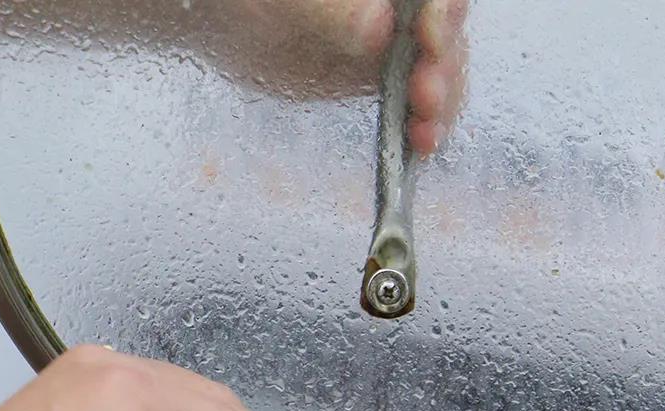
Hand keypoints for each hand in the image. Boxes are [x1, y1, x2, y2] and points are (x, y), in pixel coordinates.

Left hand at [235, 0, 467, 152]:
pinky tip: (420, 144)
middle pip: (447, 33)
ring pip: (439, 70)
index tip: (430, 40)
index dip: (445, 14)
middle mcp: (398, 7)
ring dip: (440, 105)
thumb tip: (377, 29)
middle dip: (444, 67)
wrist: (218, 17)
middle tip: (424, 97)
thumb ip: (334, 12)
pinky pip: (414, 100)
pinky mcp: (379, 77)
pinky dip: (422, 125)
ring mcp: (393, 41)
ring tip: (425, 133)